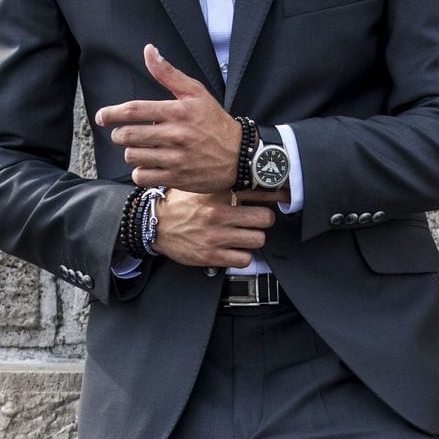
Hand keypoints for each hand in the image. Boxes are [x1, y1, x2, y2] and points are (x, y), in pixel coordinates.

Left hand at [96, 44, 242, 192]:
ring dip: (131, 152)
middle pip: (128, 135)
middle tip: (122, 134)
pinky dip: (140, 171)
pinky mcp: (177, 178)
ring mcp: (176, 159)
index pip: (134, 110)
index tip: (101, 116)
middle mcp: (176, 135)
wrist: (240, 155)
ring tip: (139, 149)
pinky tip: (148, 165)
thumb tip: (149, 50)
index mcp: (177, 112)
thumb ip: (168, 73)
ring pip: (133, 156)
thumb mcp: (196, 92)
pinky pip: (143, 176)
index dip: (111, 113)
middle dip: (118, 134)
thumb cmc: (215, 122)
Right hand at [146, 185, 281, 268]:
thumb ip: (226, 183)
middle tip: (258, 219)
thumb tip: (256, 179)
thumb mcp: (202, 186)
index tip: (283, 196)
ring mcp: (215, 236)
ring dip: (254, 238)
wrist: (155, 225)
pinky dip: (243, 256)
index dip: (275, 194)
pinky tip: (235, 249)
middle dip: (264, 219)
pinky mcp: (210, 255)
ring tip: (245, 235)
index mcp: (217, 193)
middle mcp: (218, 213)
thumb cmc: (180, 204)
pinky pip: (244, 259)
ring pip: (258, 239)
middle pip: (265, 218)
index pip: (258, 191)